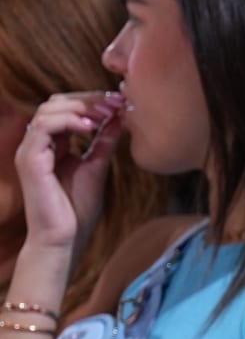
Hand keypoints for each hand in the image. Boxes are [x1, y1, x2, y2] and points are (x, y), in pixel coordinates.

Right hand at [15, 91, 125, 253]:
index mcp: (53, 144)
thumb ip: (105, 142)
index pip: (66, 108)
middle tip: (115, 103)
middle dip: (88, 99)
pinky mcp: (29, 161)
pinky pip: (42, 128)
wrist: (64, 238)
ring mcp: (30, 151)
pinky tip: (91, 128)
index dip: (92, 101)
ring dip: (79, 107)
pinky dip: (67, 121)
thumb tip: (121, 118)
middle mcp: (38, 144)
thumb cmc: (77, 209)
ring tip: (105, 114)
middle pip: (56, 103)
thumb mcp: (97, 167)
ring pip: (47, 111)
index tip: (120, 102)